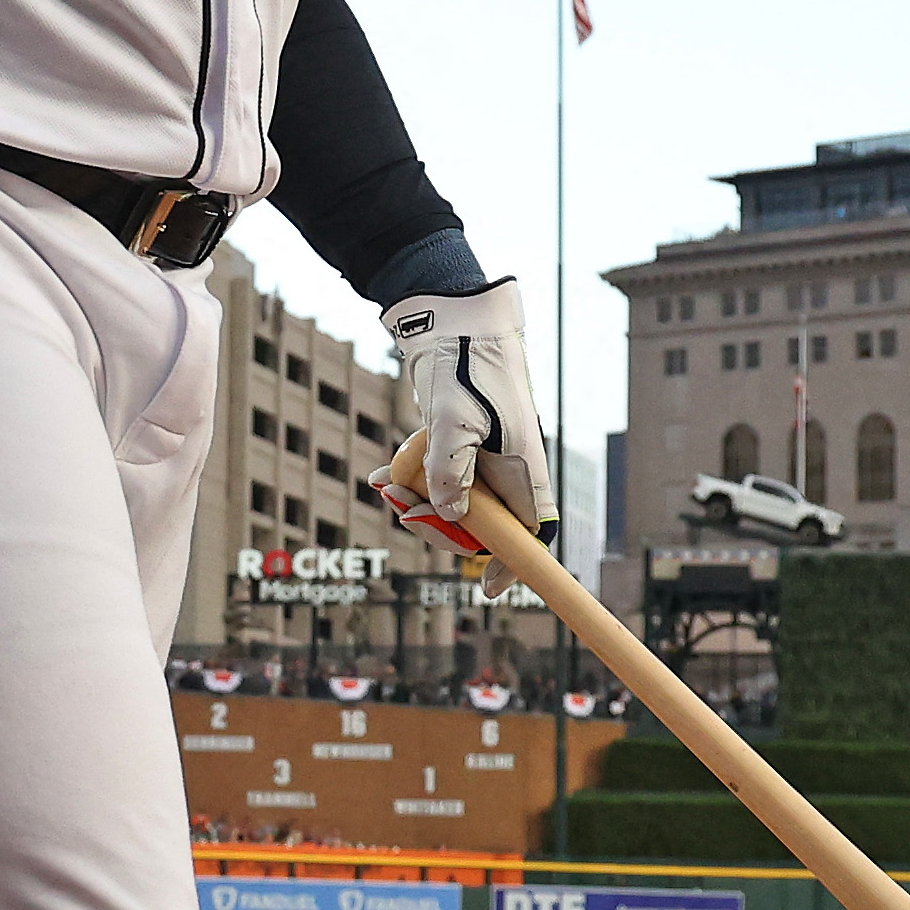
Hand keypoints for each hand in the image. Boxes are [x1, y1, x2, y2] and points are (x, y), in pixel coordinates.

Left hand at [370, 275, 540, 557]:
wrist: (455, 321)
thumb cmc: (465, 368)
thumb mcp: (453, 423)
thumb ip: (451, 472)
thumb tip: (449, 516)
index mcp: (523, 466)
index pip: (530, 530)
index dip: (513, 562)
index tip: (489, 587)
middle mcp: (507, 467)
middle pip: (481, 523)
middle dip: (440, 526)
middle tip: (404, 512)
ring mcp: (482, 456)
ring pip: (452, 500)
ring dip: (417, 500)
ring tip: (385, 485)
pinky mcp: (458, 444)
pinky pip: (435, 476)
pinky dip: (409, 479)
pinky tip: (379, 476)